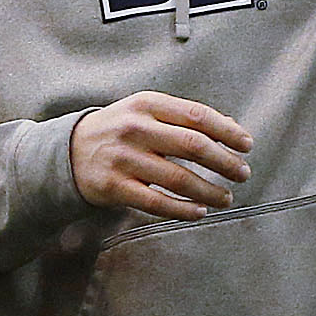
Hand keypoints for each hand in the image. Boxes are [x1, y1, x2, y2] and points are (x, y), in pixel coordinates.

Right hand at [70, 92, 252, 220]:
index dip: (227, 132)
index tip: (247, 145)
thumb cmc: (120, 129)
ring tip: (227, 197)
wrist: (68, 151)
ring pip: (178, 178)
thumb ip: (186, 118)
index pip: (197, 116)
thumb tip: (232, 128)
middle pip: (192, 146)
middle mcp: (134, 128)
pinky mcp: (113, 187)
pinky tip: (200, 211)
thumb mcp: (147, 111)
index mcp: (147, 104)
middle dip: (225, 162)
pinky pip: (157, 202)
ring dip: (209, 191)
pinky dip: (184, 209)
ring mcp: (123, 159)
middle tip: (243, 173)